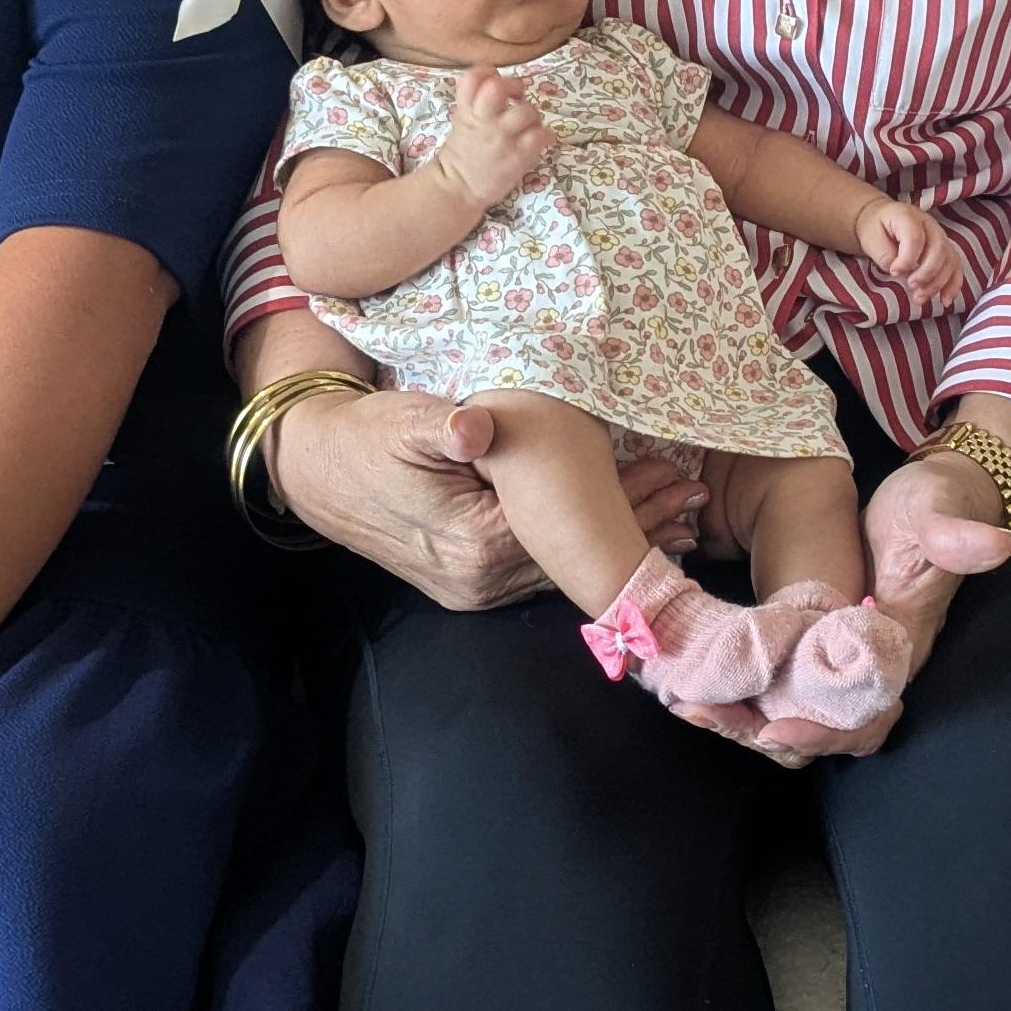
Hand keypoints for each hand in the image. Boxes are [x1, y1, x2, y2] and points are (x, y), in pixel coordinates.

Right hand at [267, 383, 700, 611]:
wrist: (315, 470)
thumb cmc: (366, 438)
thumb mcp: (405, 420)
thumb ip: (447, 427)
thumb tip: (474, 426)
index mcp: (470, 542)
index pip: (568, 527)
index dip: (624, 502)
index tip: (674, 474)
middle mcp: (476, 580)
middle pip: (574, 557)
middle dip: (637, 527)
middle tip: (695, 501)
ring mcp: (472, 590)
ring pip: (560, 571)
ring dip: (617, 547)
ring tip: (678, 521)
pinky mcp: (468, 585)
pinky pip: (538, 574)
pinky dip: (581, 556)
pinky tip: (616, 540)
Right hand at [433, 68, 556, 215]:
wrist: (458, 189)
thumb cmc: (464, 154)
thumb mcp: (461, 122)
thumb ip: (475, 102)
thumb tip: (497, 80)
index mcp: (467, 111)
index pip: (473, 78)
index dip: (487, 72)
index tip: (495, 80)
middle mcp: (483, 122)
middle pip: (497, 88)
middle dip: (513, 87)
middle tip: (517, 97)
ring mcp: (500, 139)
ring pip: (526, 111)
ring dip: (533, 116)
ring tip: (529, 126)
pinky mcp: (516, 158)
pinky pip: (540, 135)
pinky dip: (545, 135)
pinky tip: (540, 140)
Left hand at [677, 450, 1010, 765]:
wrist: (938, 496)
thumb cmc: (937, 504)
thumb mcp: (940, 510)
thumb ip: (957, 534)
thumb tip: (996, 544)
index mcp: (901, 645)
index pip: (864, 714)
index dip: (822, 732)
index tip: (774, 729)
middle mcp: (873, 666)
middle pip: (820, 729)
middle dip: (761, 732)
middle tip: (700, 712)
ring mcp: (846, 660)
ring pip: (796, 715)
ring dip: (744, 719)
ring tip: (688, 703)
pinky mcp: (822, 647)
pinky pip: (784, 688)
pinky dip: (744, 693)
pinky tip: (700, 681)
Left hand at [854, 195, 968, 308]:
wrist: (882, 219)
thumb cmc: (875, 228)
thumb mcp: (872, 239)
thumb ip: (886, 255)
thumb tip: (903, 273)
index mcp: (908, 217)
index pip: (915, 238)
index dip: (907, 259)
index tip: (894, 272)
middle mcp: (929, 225)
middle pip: (939, 248)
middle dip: (927, 272)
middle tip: (911, 286)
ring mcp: (940, 236)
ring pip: (949, 259)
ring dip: (938, 282)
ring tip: (919, 297)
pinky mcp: (944, 249)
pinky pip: (956, 266)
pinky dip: (953, 285)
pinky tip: (944, 300)